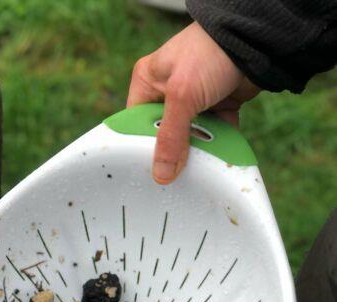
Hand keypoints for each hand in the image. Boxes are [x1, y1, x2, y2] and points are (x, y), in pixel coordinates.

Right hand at [127, 21, 259, 183]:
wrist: (253, 40)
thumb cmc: (211, 52)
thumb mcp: (182, 95)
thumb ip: (170, 137)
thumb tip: (161, 175)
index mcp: (148, 82)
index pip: (135, 124)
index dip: (141, 147)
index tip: (150, 169)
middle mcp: (167, 91)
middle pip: (163, 136)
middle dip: (174, 152)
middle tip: (178, 168)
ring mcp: (193, 100)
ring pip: (189, 139)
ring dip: (199, 150)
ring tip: (203, 158)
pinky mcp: (216, 106)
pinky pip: (213, 135)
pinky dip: (218, 144)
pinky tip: (220, 152)